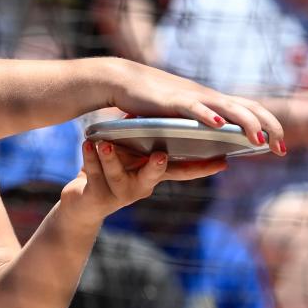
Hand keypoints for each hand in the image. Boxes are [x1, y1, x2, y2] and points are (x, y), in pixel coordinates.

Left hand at [59, 139, 226, 224]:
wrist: (83, 203)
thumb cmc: (110, 169)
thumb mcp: (129, 150)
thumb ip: (143, 131)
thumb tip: (158, 104)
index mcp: (153, 175)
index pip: (182, 171)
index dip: (202, 168)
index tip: (224, 161)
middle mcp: (141, 186)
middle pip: (153, 177)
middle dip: (156, 166)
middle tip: (160, 154)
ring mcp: (120, 193)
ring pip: (117, 176)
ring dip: (112, 159)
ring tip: (106, 143)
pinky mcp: (97, 196)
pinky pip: (94, 175)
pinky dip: (89, 158)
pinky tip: (87, 143)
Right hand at [106, 59, 286, 155]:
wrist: (124, 80)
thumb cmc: (151, 99)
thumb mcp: (182, 112)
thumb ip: (200, 123)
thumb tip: (216, 138)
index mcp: (213, 101)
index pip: (252, 109)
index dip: (271, 125)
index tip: (281, 146)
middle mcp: (208, 97)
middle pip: (249, 108)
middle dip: (270, 127)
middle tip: (281, 149)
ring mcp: (192, 97)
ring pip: (228, 107)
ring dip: (247, 124)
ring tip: (259, 141)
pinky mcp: (172, 100)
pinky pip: (194, 107)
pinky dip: (209, 115)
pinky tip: (220, 125)